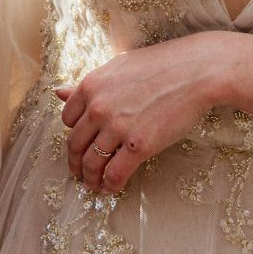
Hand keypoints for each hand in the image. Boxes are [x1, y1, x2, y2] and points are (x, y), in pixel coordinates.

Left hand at [55, 34, 218, 192]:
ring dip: (90, 178)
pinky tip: (112, 188)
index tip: (79, 144)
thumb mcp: (117, 67)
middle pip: (76, 144)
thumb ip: (88, 84)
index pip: (68, 119)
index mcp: (91, 86)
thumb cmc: (160, 65)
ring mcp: (117, 127)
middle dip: (75, 163)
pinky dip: (110, 185)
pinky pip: (116, 173)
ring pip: (92, 162)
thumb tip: (58, 92)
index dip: (74, 134)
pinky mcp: (139, 146)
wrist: (195, 71)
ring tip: (94, 185)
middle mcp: (98, 107)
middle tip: (79, 173)